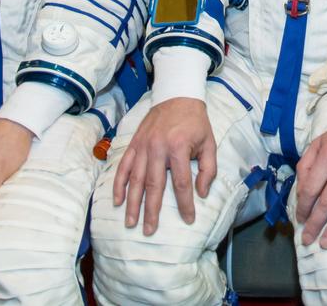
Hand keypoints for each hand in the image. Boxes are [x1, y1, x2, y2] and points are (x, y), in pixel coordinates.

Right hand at [114, 98, 216, 235]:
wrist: (177, 96)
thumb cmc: (195, 122)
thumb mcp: (209, 143)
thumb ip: (208, 169)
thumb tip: (201, 193)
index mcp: (179, 148)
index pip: (181, 182)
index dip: (185, 203)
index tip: (188, 219)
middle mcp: (158, 148)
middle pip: (154, 185)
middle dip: (151, 211)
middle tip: (149, 231)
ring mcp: (143, 146)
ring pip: (135, 179)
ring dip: (132, 203)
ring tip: (130, 222)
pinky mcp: (134, 143)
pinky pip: (123, 166)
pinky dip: (119, 184)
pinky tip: (117, 200)